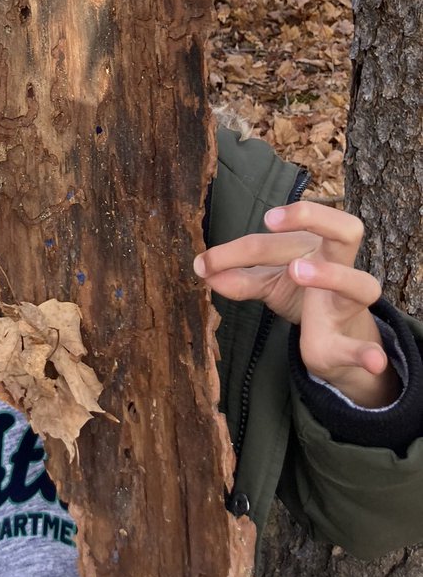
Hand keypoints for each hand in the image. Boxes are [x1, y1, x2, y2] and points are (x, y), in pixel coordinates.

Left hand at [194, 201, 399, 406]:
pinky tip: (372, 359)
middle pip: (343, 228)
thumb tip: (204, 271)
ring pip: (362, 283)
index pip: (273, 240)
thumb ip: (240, 278)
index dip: (236, 251)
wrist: (340, 337)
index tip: (206, 262)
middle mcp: (338, 265)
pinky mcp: (355, 340)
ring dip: (331, 275)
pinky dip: (369, 353)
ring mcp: (350, 301)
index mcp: (313, 247)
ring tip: (297, 271)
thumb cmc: (303, 294)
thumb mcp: (268, 283)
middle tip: (270, 222)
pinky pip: (368, 346)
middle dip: (308, 217)